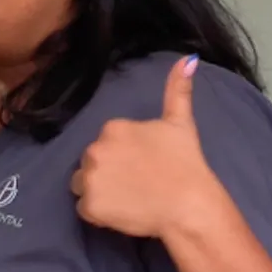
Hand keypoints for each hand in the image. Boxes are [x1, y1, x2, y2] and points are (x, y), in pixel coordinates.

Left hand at [71, 55, 222, 238]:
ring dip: (99, 191)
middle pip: (90, 162)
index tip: (142, 166)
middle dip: (108, 172)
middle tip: (136, 184)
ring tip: (128, 198)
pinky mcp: (90, 206)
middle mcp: (94, 149)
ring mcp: (90, 178)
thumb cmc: (186, 164)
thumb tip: (188, 58)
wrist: (190, 206)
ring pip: (82, 184)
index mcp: (112, 128)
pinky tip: (121, 212)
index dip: (122, 157)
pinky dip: (99, 214)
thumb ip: (178, 90)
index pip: (105, 143)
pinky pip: (85, 209)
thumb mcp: (181, 123)